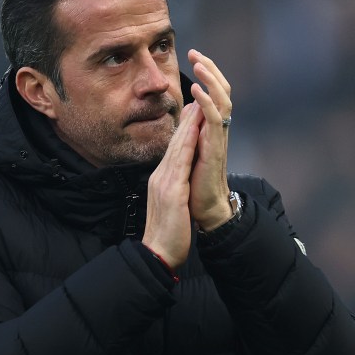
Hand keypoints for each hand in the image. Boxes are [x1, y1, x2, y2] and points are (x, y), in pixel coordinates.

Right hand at [142, 102, 199, 268]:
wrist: (158, 253)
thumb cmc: (166, 234)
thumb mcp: (169, 207)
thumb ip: (172, 191)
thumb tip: (178, 184)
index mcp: (160, 182)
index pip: (172, 152)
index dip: (182, 133)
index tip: (191, 116)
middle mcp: (160, 178)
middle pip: (173, 145)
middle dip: (185, 122)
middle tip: (194, 100)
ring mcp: (164, 183)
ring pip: (177, 148)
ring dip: (188, 126)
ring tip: (197, 107)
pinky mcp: (171, 191)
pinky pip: (181, 162)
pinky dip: (188, 144)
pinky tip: (195, 132)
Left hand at [187, 49, 232, 231]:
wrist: (203, 211)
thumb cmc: (195, 184)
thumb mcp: (189, 150)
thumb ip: (190, 129)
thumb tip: (188, 109)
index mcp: (211, 128)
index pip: (213, 93)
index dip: (206, 74)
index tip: (192, 56)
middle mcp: (218, 130)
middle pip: (222, 91)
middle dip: (210, 69)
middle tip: (195, 53)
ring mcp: (219, 139)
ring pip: (222, 100)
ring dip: (210, 80)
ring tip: (199, 64)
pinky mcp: (215, 150)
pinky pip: (214, 121)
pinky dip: (207, 103)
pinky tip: (197, 90)